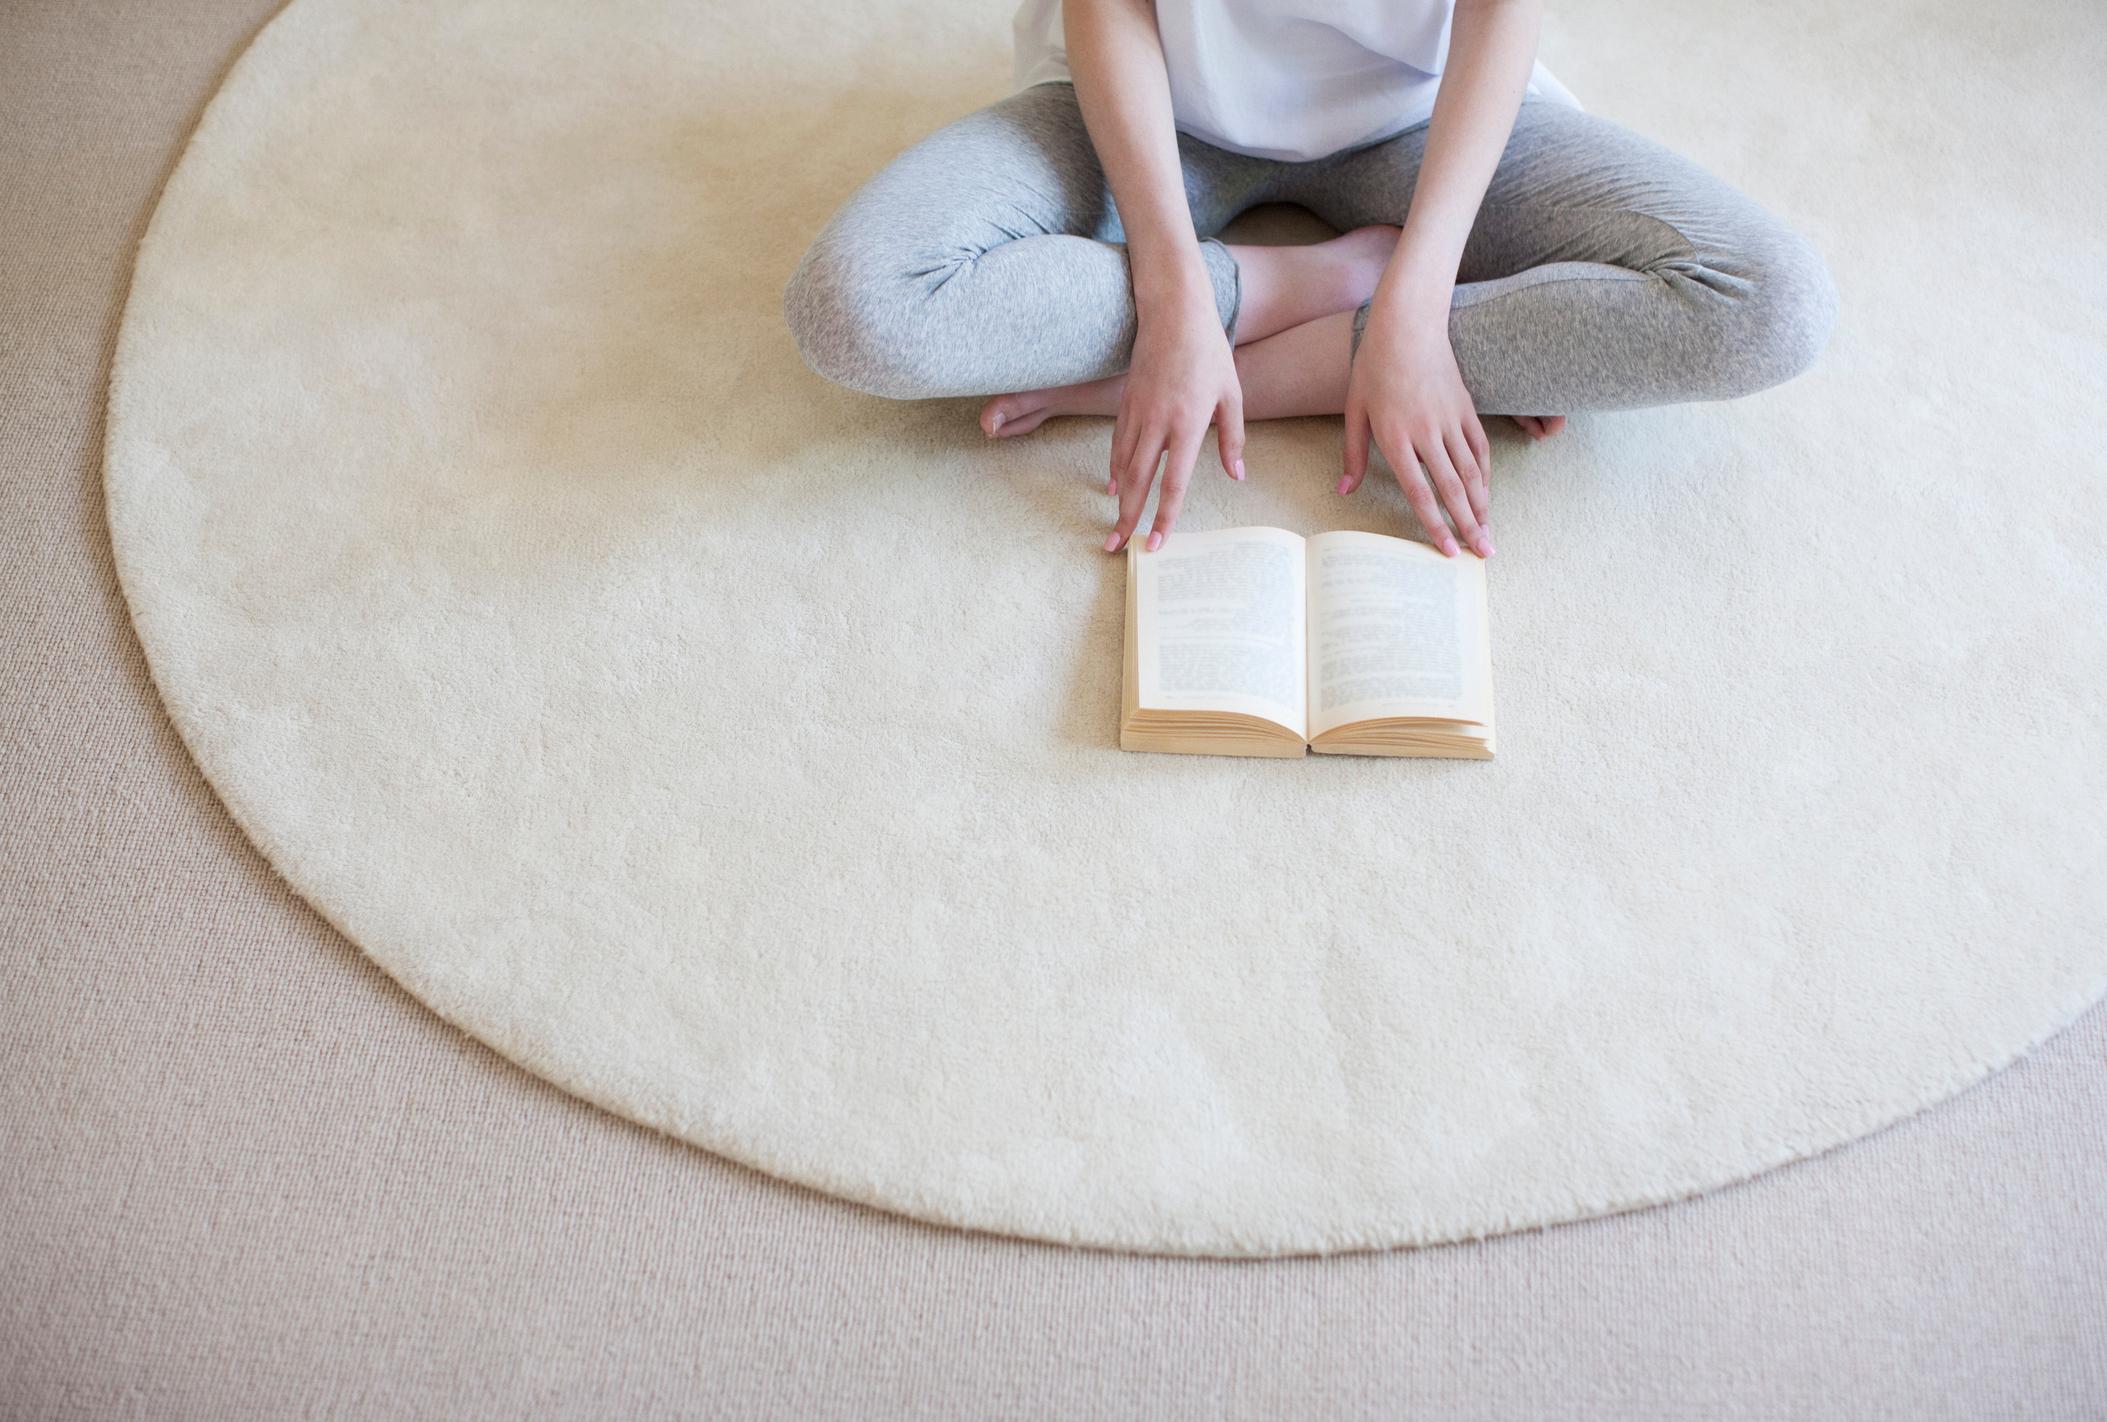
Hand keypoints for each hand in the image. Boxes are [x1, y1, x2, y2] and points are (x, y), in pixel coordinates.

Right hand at [1105, 283, 1245, 552]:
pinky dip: (1116, 468)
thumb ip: (1232, 437)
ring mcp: (1138, 412)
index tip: (1156, 542)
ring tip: (1113, 526)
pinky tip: (1116, 486)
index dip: (1164, 515)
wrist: (1174, 311)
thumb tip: (1237, 474)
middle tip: (1117, 547)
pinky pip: (1119, 444)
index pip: (1174, 481)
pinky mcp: (1127, 402)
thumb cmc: (1209, 351)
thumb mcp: (1231, 394)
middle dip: (1128, 518)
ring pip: (1124, 465)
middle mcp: (1158, 422)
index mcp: (1188, 423)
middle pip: (1139, 481)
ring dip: (1119, 499)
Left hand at [1339, 297, 1493, 557]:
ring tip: (1489, 534)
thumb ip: (1353, 453)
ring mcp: (1451, 419)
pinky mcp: (1466, 407)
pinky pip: (1480, 448)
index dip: (1434, 525)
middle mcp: (1427, 432)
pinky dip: (1485, 475)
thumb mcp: (1354, 408)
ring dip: (1482, 506)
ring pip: (1472, 472)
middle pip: (1452, 489)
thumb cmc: (1373, 365)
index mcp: (1396, 436)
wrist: (1408, 323)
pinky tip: (1485, 495)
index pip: (1420, 491)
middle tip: (1482, 554)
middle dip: (1469, 526)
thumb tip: (1344, 490)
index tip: (1447, 550)